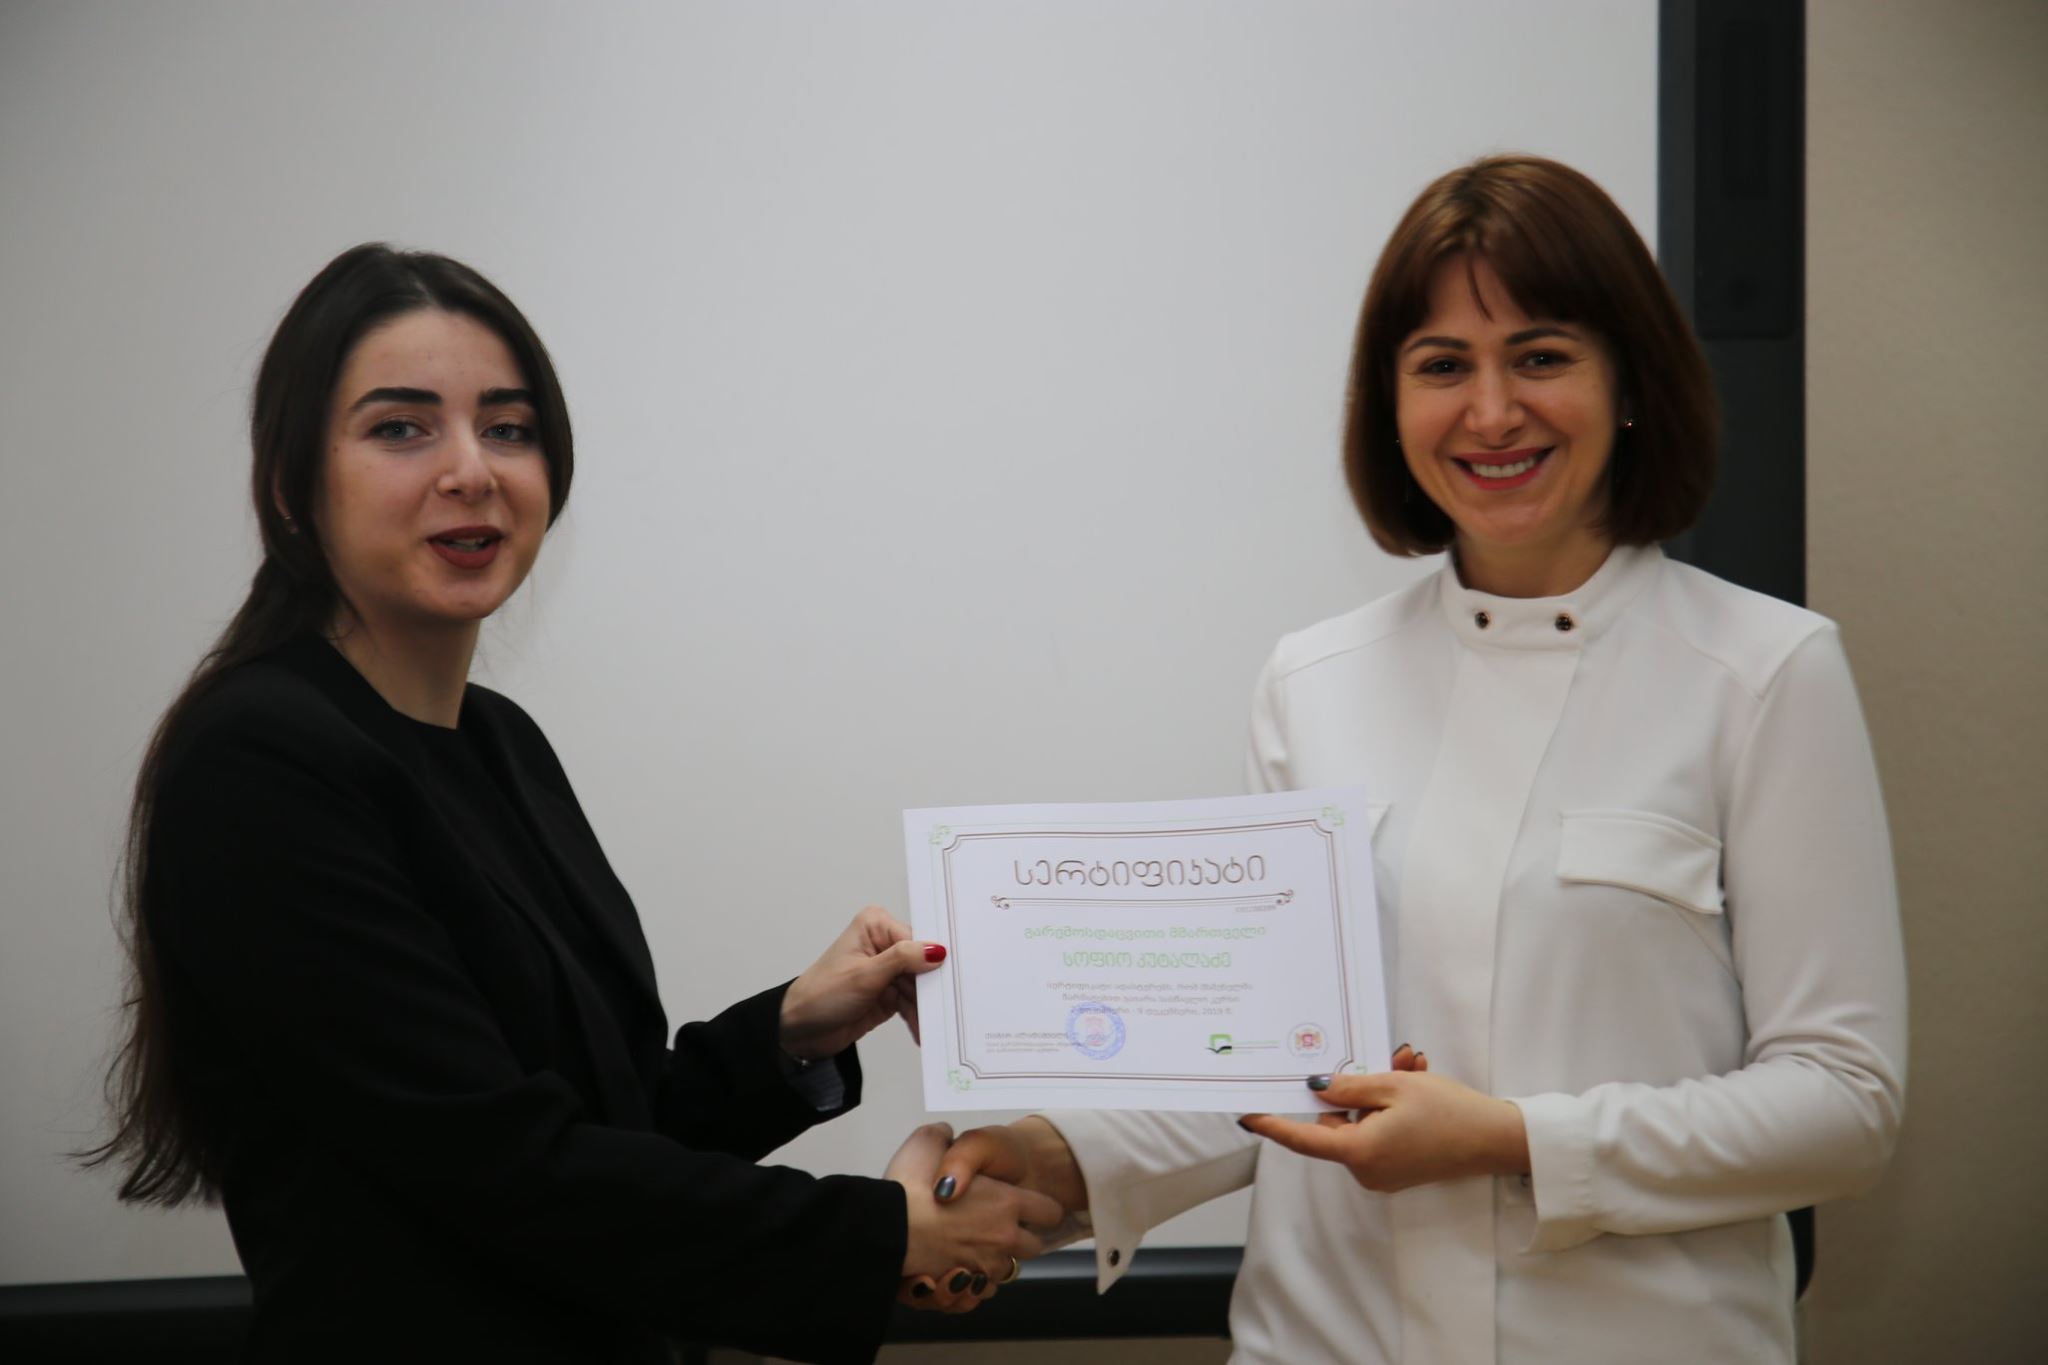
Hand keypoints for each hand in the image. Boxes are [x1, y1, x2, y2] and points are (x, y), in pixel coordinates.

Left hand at [779, 905, 944, 1061]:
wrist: (800, 1030)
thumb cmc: (820, 994)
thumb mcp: (864, 975)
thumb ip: (902, 959)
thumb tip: (936, 950)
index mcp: (875, 926)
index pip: (917, 939)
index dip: (933, 960)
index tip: (951, 978)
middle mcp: (883, 944)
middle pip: (922, 964)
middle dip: (931, 988)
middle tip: (948, 1007)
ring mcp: (887, 970)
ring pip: (919, 987)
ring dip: (926, 1007)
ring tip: (937, 1025)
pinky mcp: (889, 993)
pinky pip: (912, 1003)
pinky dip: (918, 1017)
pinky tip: (925, 1031)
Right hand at [888, 1123, 1062, 1311]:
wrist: (887, 1230)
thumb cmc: (910, 1187)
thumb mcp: (927, 1141)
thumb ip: (943, 1135)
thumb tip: (946, 1136)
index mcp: (1007, 1202)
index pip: (1050, 1211)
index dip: (1040, 1207)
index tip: (1024, 1205)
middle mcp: (1004, 1237)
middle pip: (1033, 1246)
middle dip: (1019, 1238)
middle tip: (995, 1226)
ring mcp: (986, 1266)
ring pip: (1006, 1270)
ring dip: (994, 1260)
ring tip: (971, 1247)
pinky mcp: (965, 1287)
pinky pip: (982, 1291)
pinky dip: (974, 1282)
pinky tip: (957, 1267)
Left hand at [1237, 1044, 1528, 1192]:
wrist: (1497, 1139)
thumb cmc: (1447, 1111)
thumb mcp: (1393, 1086)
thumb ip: (1348, 1088)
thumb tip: (1315, 1089)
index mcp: (1359, 1152)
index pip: (1302, 1138)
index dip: (1272, 1124)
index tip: (1245, 1112)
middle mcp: (1366, 1169)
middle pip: (1337, 1123)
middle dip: (1355, 1088)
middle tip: (1387, 1057)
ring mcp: (1382, 1172)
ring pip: (1361, 1122)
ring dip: (1379, 1091)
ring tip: (1410, 1064)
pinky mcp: (1398, 1167)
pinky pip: (1379, 1131)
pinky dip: (1391, 1106)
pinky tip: (1414, 1078)